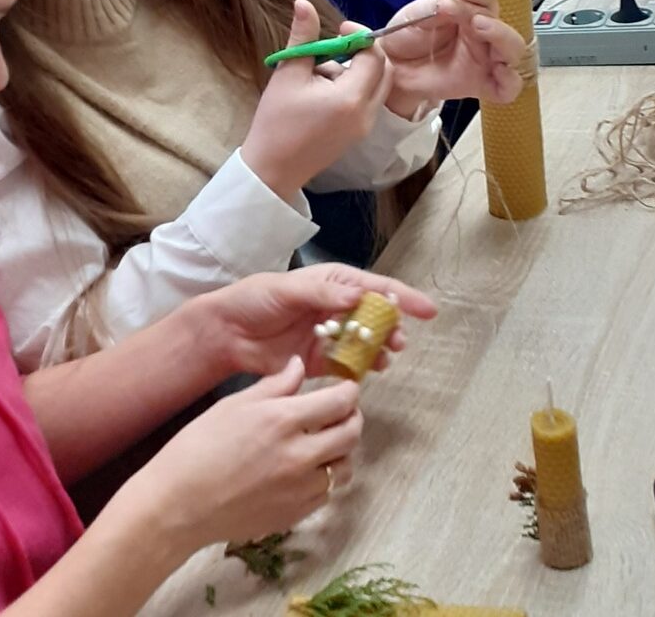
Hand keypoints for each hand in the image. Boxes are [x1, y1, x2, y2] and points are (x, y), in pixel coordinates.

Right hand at [115, 357, 362, 548]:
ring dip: (341, 451)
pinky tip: (303, 470)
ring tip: (324, 442)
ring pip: (345, 467)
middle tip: (339, 413)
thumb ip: (275, 384)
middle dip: (351, 418)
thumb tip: (299, 365)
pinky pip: (326, 493)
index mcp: (284, 420)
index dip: (348, 391)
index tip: (344, 389)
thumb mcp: (235, 404)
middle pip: (351, 433)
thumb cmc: (198, 448)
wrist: (178, 505)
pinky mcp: (294, 515)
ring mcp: (299, 489)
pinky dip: (323, 479)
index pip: (341, 401)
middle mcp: (300, 455)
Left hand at [198, 262, 437, 377]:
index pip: (375, 286)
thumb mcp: (286, 290)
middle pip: (376, 316)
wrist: (226, 333)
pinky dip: (362, 368)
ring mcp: (331, 335)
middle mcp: (337, 307)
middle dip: (393, 327)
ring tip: (386, 358)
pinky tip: (368, 372)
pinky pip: (349, 365)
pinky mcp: (321, 360)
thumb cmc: (254, 299)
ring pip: (367, 342)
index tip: (427, 309)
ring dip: (380, 349)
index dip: (403, 297)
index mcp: (332, 283)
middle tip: (398, 342)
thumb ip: (321, 294)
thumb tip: (358, 295)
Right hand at [242, 0, 392, 202]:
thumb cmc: (276, 121)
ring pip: (378, 85)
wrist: (273, 169)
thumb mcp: (288, 74)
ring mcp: (366, 126)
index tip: (338, 29)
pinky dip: (355, 86)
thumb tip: (303, 3)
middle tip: (335, 46)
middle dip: (364, 52)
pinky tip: (324, 90)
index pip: (374, 56)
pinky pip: (369, 100)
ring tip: (322, 71)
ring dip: (359, 70)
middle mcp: (367, 113)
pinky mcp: (360, 133)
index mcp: (350, 98)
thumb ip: (302, 37)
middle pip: (385, 70)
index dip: (360, 36)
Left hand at [378, 0, 525, 114]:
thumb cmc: (406, 36)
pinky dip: (510, 80)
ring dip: (502, 35)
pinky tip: (500, 70)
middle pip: (503, 21)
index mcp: (470, 13)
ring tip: (479, 26)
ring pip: (513, 49)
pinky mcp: (482, 84)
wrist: (391, 66)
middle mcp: (482, 34)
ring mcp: (485, 60)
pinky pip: (508, 87)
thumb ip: (437, 6)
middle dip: (488, 14)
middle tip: (465, 13)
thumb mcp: (417, 14)